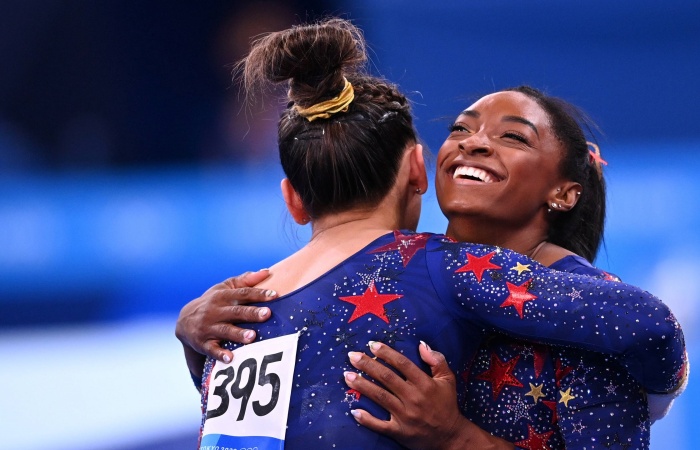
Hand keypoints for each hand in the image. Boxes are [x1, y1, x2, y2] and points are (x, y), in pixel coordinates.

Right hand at [175, 270, 277, 376]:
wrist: (184, 321)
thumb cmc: (213, 302)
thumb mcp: (224, 288)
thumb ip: (245, 280)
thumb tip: (266, 271)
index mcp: (222, 296)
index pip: (243, 293)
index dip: (258, 294)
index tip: (274, 295)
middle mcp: (215, 311)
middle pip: (236, 312)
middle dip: (251, 313)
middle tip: (267, 314)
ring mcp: (208, 327)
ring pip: (225, 330)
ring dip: (238, 334)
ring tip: (252, 337)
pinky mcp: (203, 343)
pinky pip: (212, 349)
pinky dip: (220, 354)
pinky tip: (231, 358)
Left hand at [344, 341, 512, 449]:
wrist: (450, 437)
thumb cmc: (447, 405)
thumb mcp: (448, 379)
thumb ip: (436, 360)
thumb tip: (421, 344)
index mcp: (424, 383)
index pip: (402, 364)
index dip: (386, 353)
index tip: (372, 344)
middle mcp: (413, 398)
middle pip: (386, 378)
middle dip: (367, 365)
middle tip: (352, 356)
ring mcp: (405, 416)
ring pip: (380, 397)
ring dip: (362, 385)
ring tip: (347, 376)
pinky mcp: (399, 431)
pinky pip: (380, 425)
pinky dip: (366, 419)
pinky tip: (353, 410)